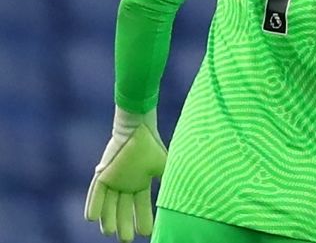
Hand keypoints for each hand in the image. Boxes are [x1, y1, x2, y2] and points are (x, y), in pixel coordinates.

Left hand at [85, 107, 166, 241]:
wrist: (139, 129)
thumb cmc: (153, 146)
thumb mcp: (164, 166)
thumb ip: (168, 181)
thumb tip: (177, 198)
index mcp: (141, 182)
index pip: (142, 205)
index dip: (144, 218)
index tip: (147, 233)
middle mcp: (126, 184)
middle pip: (124, 209)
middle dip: (125, 224)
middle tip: (127, 240)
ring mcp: (113, 179)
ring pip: (109, 204)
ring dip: (108, 218)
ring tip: (109, 232)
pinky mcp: (103, 173)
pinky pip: (96, 191)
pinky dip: (94, 204)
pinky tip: (91, 218)